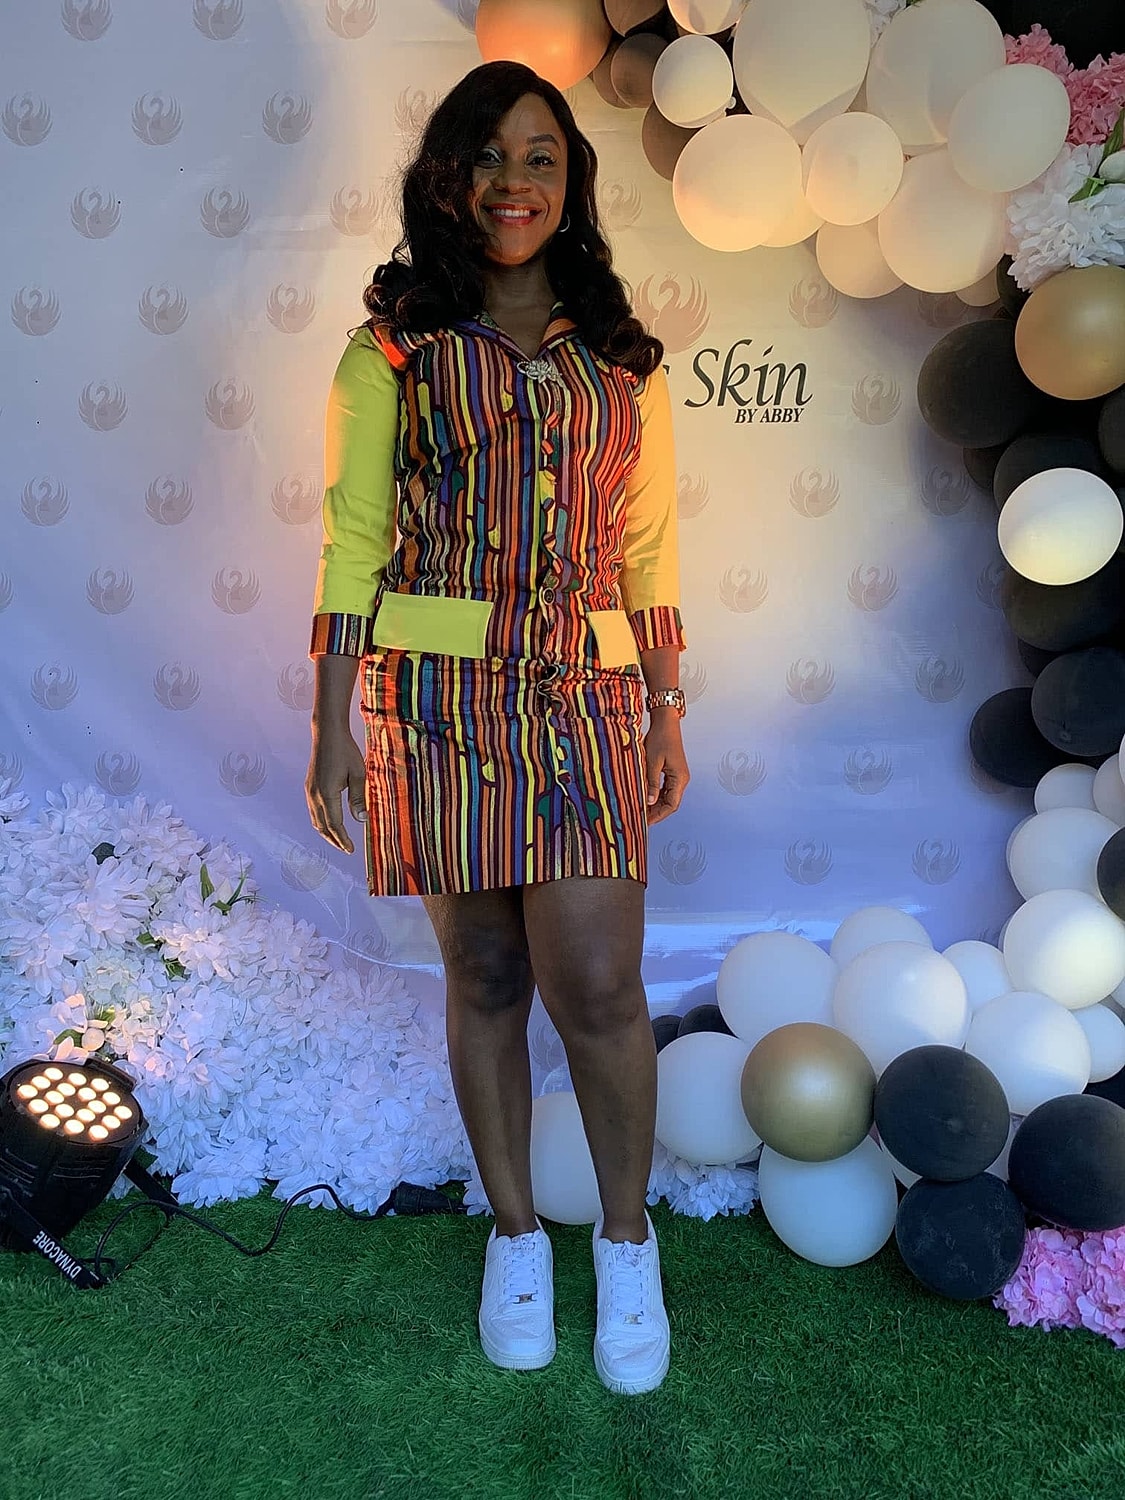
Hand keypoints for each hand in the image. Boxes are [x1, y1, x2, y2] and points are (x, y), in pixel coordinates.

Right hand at [305, 722, 366, 852]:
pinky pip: (313, 811)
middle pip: (322, 827)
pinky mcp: (309, 786)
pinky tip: (330, 823)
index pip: (335, 825)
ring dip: (327, 833)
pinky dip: (321, 822)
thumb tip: (361, 820)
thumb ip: (358, 798)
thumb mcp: (358, 774)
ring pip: (315, 820)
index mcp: (327, 794)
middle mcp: (314, 795)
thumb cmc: (345, 751)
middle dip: (334, 840)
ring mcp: (309, 791)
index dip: (342, 839)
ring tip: (339, 840)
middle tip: (347, 848)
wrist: (327, 734)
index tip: (351, 850)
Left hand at [644, 713, 688, 824]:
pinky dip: (656, 795)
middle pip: (671, 803)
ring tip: (641, 811)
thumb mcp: (652, 762)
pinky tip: (645, 798)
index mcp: (679, 778)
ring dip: (656, 804)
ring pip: (668, 797)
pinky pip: (666, 788)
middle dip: (657, 812)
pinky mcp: (673, 771)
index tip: (646, 822)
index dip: (659, 815)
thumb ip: (651, 783)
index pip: (671, 805)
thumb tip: (649, 801)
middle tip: (640, 819)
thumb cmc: (660, 738)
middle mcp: (681, 779)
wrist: (666, 722)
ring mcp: (678, 776)